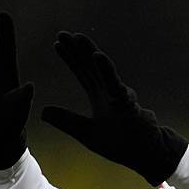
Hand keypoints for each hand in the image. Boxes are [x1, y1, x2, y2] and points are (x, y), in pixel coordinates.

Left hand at [41, 32, 187, 185]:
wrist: (146, 155)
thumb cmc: (122, 144)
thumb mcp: (87, 133)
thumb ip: (66, 121)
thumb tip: (42, 112)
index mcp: (101, 98)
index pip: (83, 74)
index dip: (71, 59)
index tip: (57, 43)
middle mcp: (110, 93)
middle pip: (91, 67)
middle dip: (77, 50)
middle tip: (63, 33)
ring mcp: (120, 97)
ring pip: (103, 71)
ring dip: (90, 53)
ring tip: (78, 38)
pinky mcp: (128, 105)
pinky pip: (115, 85)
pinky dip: (106, 71)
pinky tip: (97, 57)